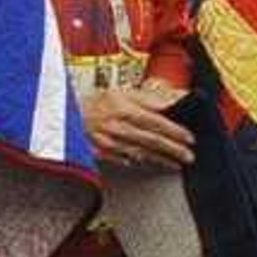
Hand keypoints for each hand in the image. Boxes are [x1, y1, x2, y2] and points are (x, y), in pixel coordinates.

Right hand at [81, 81, 196, 172]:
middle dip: (173, 148)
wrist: (67, 114)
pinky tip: (154, 164)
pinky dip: (143, 163)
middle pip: (152, 139)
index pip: (156, 119)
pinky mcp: (103, 153)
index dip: (175, 130)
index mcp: (124, 106)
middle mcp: (118, 124)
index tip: (188, 137)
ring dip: (162, 160)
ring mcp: (110, 141)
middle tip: (188, 154)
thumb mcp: (123, 92)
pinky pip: (127, 160)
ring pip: (142, 153)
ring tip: (177, 163)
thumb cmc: (97, 102)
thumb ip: (149, 97)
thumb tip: (176, 98)